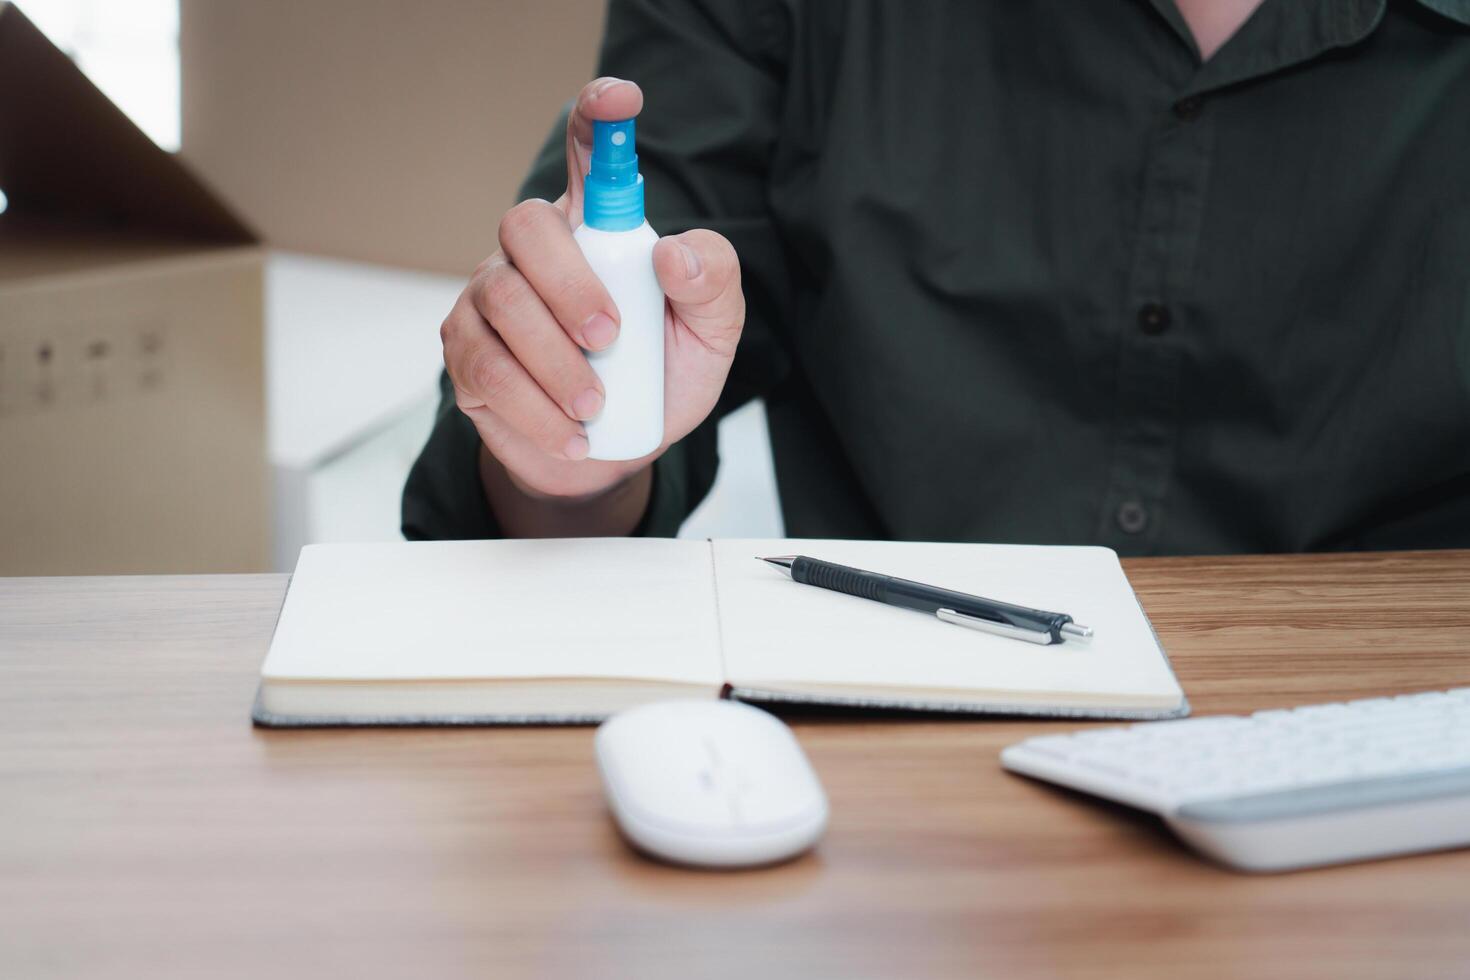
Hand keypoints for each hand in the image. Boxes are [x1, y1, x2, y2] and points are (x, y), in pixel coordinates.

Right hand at [440, 77, 744, 503]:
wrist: (610, 458)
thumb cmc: (658, 379)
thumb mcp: (710, 336)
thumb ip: (713, 283)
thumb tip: (676, 253)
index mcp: (598, 229)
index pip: (589, 153)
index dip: (599, 118)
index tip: (620, 98)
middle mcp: (536, 251)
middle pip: (526, 225)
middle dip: (570, 285)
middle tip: (609, 337)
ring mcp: (490, 297)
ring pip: (502, 302)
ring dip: (555, 363)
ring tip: (596, 406)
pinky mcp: (465, 353)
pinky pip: (486, 368)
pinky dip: (534, 408)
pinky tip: (570, 434)